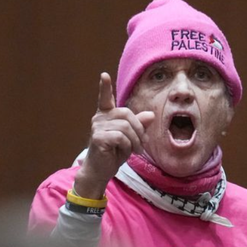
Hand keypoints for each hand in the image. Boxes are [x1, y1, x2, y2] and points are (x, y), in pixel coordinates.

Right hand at [74, 72, 155, 199]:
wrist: (101, 171)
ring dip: (135, 140)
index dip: (104, 87)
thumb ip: (138, 126)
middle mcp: (99, 119)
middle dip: (138, 129)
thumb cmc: (114, 154)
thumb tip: (150, 115)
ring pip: (125, 126)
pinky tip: (126, 153)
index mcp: (106, 116)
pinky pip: (121, 136)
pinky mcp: (98, 137)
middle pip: (126, 114)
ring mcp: (97, 127)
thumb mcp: (131, 138)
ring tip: (135, 150)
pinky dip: (128, 146)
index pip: (105, 99)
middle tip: (141, 144)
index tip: (104, 75)